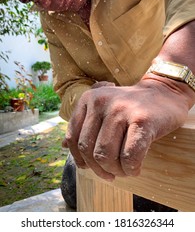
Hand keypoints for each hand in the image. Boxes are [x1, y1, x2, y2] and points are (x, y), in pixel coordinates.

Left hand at [63, 78, 190, 180]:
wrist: (163, 93)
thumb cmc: (130, 107)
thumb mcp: (103, 109)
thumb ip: (84, 125)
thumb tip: (63, 146)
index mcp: (88, 99)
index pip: (73, 138)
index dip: (80, 159)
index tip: (90, 168)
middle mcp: (101, 102)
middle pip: (89, 150)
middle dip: (99, 169)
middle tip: (111, 173)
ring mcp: (121, 109)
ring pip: (106, 156)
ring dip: (116, 170)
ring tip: (124, 170)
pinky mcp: (142, 120)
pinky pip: (129, 156)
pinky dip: (130, 169)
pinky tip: (135, 168)